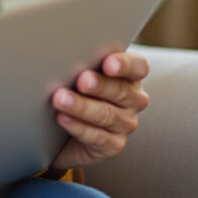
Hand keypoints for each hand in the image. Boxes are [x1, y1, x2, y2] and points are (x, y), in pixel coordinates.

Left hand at [49, 49, 150, 169]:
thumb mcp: (76, 72)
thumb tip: (61, 52)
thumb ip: (79, 62)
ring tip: (61, 99)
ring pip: (107, 115)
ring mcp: (125, 123)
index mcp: (129, 75)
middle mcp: (133, 99)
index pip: (137, 66)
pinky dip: (78, 127)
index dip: (125, 64)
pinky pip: (98, 137)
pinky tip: (63, 118)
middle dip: (100, 85)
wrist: (60, 131)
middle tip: (82, 80)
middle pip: (121, 91)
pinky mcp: (113, 145)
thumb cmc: (71, 90)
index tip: (108, 64)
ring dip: (83, 107)